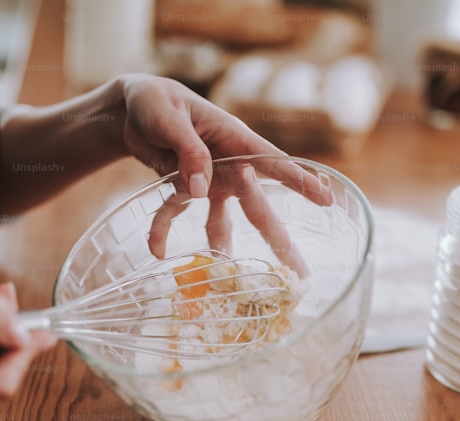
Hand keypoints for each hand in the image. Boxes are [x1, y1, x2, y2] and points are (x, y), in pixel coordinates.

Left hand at [118, 75, 331, 271]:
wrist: (132, 108)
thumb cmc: (156, 101)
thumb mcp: (169, 120)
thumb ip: (189, 152)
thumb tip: (202, 191)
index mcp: (234, 140)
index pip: (273, 163)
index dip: (301, 181)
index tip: (327, 199)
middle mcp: (228, 165)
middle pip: (257, 205)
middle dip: (278, 238)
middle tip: (298, 271)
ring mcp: (209, 181)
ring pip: (224, 220)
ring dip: (226, 247)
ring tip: (234, 282)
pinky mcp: (186, 190)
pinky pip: (176, 214)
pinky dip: (164, 230)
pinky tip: (156, 249)